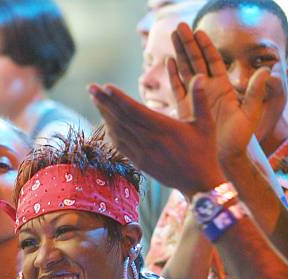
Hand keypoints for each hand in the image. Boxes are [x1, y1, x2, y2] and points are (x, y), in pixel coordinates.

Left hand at [89, 80, 225, 195]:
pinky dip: (111, 132)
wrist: (197, 183)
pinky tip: (105, 122)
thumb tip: (200, 76)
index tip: (105, 87)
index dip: (119, 99)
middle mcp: (150, 141)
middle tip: (91, 88)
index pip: (135, 111)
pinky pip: (121, 146)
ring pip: (118, 132)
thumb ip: (200, 100)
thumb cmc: (204, 151)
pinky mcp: (140, 163)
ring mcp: (143, 154)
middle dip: (104, 102)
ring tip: (95, 100)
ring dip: (105, 115)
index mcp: (164, 129)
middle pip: (121, 119)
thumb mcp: (206, 125)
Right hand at [168, 23, 270, 161]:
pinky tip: (169, 62)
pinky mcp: (186, 110)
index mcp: (223, 88)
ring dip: (180, 53)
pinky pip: (178, 89)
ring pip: (186, 71)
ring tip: (173, 36)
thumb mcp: (250, 114)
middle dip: (188, 44)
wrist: (224, 159)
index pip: (213, 62)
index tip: (198, 32)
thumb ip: (256, 91)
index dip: (206, 47)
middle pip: (197, 61)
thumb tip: (267, 70)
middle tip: (180, 27)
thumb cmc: (239, 139)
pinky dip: (173, 76)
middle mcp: (209, 90)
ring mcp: (196, 99)